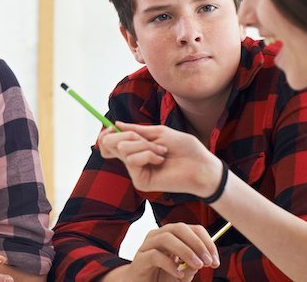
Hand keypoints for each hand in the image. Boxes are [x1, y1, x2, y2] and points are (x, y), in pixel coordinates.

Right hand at [99, 122, 222, 196]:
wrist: (200, 164)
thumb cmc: (185, 148)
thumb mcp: (159, 132)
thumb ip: (136, 130)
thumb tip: (116, 124)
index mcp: (136, 148)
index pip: (109, 143)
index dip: (105, 134)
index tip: (111, 128)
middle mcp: (132, 160)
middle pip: (109, 144)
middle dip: (127, 135)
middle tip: (145, 139)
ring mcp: (136, 171)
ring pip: (123, 149)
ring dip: (144, 145)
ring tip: (162, 151)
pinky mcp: (141, 181)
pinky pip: (133, 160)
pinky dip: (148, 154)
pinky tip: (161, 160)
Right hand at [124, 223, 219, 280]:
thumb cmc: (162, 277)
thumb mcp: (184, 273)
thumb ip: (194, 265)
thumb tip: (204, 259)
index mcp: (173, 236)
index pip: (193, 229)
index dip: (207, 242)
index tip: (215, 261)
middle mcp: (159, 236)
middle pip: (179, 228)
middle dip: (197, 244)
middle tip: (208, 261)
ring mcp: (148, 245)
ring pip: (166, 238)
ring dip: (186, 251)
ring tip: (197, 266)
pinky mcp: (140, 258)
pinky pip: (155, 255)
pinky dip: (170, 264)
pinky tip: (178, 273)